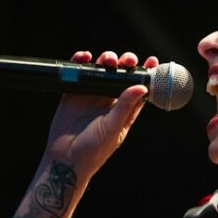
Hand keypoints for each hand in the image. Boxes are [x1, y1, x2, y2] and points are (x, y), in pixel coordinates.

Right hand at [44, 50, 158, 177]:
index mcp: (124, 111)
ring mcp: (91, 96)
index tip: (153, 61)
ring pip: (101, 71)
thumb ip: (125, 107)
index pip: (139, 89)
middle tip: (127, 60)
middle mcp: (109, 101)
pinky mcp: (73, 94)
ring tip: (107, 60)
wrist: (65, 160)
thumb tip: (142, 87)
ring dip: (106, 61)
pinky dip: (81, 62)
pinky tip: (85, 57)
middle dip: (126, 64)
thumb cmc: (93, 150)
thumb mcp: (113, 128)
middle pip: (120, 75)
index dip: (146, 74)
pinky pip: (79, 74)